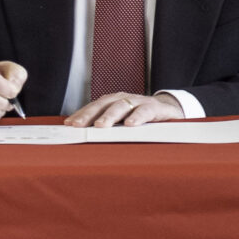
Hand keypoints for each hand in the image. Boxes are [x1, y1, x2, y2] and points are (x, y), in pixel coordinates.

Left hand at [66, 92, 181, 128]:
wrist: (169, 111)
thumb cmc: (140, 119)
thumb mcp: (122, 122)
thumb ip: (108, 128)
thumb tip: (86, 139)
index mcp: (113, 102)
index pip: (94, 107)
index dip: (81, 114)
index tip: (69, 124)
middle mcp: (123, 99)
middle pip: (103, 104)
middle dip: (89, 115)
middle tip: (78, 125)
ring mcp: (138, 102)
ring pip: (121, 106)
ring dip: (110, 116)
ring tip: (100, 126)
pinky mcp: (154, 108)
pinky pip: (144, 111)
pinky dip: (137, 117)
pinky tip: (130, 124)